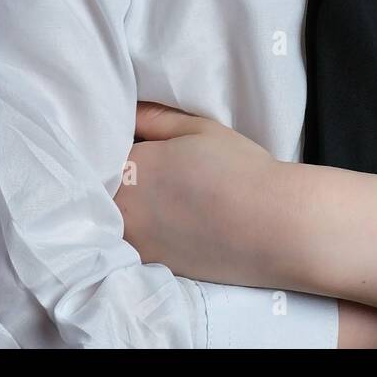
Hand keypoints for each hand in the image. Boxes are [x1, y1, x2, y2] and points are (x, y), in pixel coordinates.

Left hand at [114, 102, 284, 285]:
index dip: (121, 146)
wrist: (272, 226)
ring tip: (165, 198)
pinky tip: (172, 222)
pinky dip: (144, 230)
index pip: (103, 151)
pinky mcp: (149, 264)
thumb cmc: (241, 170)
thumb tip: (128, 112)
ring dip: (129, 206)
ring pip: (116, 216)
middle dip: (121, 177)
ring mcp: (133, 240)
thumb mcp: (199, 129)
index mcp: (131, 165)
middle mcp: (123, 205)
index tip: (140, 145)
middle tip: (155, 171)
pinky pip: (132, 242)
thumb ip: (155, 118)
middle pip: (104, 187)